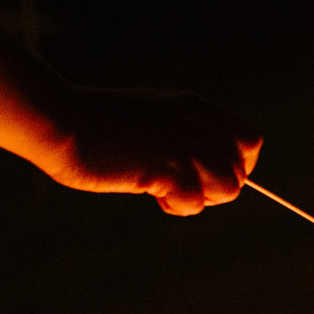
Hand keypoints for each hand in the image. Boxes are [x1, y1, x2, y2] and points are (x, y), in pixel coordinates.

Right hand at [44, 87, 262, 214]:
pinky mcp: (171, 167)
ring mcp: (187, 145)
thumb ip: (180, 140)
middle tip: (175, 185)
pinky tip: (150, 192)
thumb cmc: (96, 125)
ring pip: (228, 189)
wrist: (63, 120)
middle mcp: (199, 124)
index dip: (234, 167)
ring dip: (198, 198)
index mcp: (195, 107)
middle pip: (241, 172)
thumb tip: (198, 176)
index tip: (204, 176)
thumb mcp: (151, 122)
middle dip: (214, 189)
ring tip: (162, 189)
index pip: (250, 143)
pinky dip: (176, 206)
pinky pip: (196, 202)